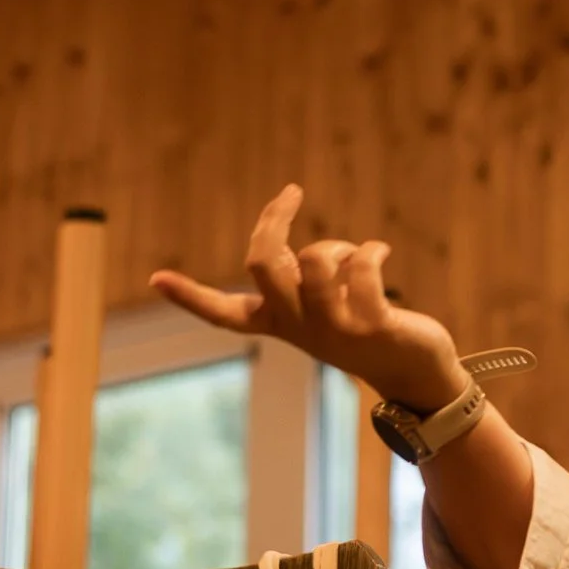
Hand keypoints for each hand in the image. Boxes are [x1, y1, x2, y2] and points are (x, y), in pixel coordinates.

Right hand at [151, 184, 465, 413]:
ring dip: (338, 245)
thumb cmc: (362, 328)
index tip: (155, 279)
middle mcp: (299, 327)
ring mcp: (334, 328)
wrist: (412, 374)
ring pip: (317, 261)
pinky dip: (371, 250)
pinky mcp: (370, 324)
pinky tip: (380, 253)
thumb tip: (272, 243)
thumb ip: (296, 278)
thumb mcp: (318, 306)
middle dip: (273, 221)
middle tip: (290, 194)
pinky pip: (363, 267)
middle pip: (263, 264)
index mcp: (279, 324)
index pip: (223, 314)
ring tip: (354, 254)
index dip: (189, 296)